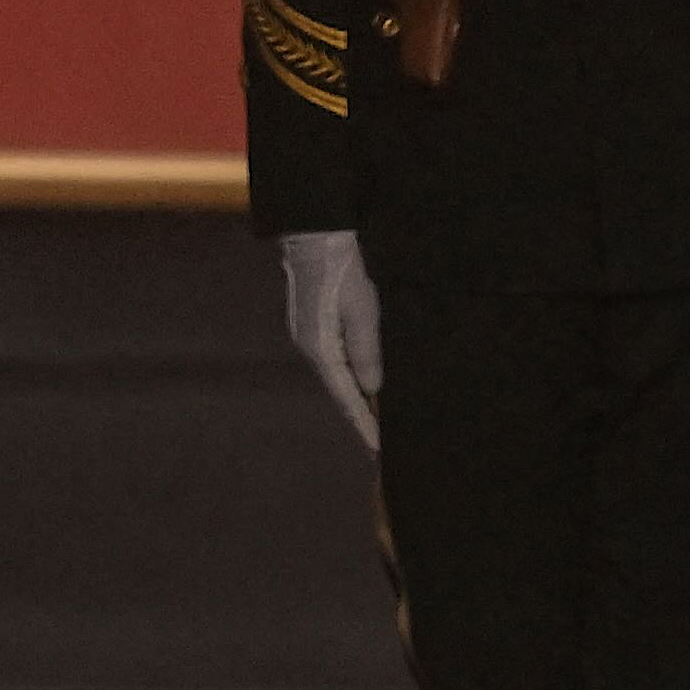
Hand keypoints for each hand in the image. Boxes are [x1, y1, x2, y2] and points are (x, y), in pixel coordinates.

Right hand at [279, 229, 381, 448]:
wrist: (315, 240)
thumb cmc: (342, 272)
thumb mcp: (362, 311)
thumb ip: (367, 351)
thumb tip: (372, 389)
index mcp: (321, 350)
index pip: (346, 397)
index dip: (363, 424)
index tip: (377, 449)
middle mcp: (311, 349)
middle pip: (340, 391)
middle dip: (360, 416)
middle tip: (379, 442)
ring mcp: (310, 338)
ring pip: (338, 376)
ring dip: (356, 396)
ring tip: (376, 419)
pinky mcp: (313, 327)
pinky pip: (336, 360)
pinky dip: (351, 375)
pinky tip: (364, 381)